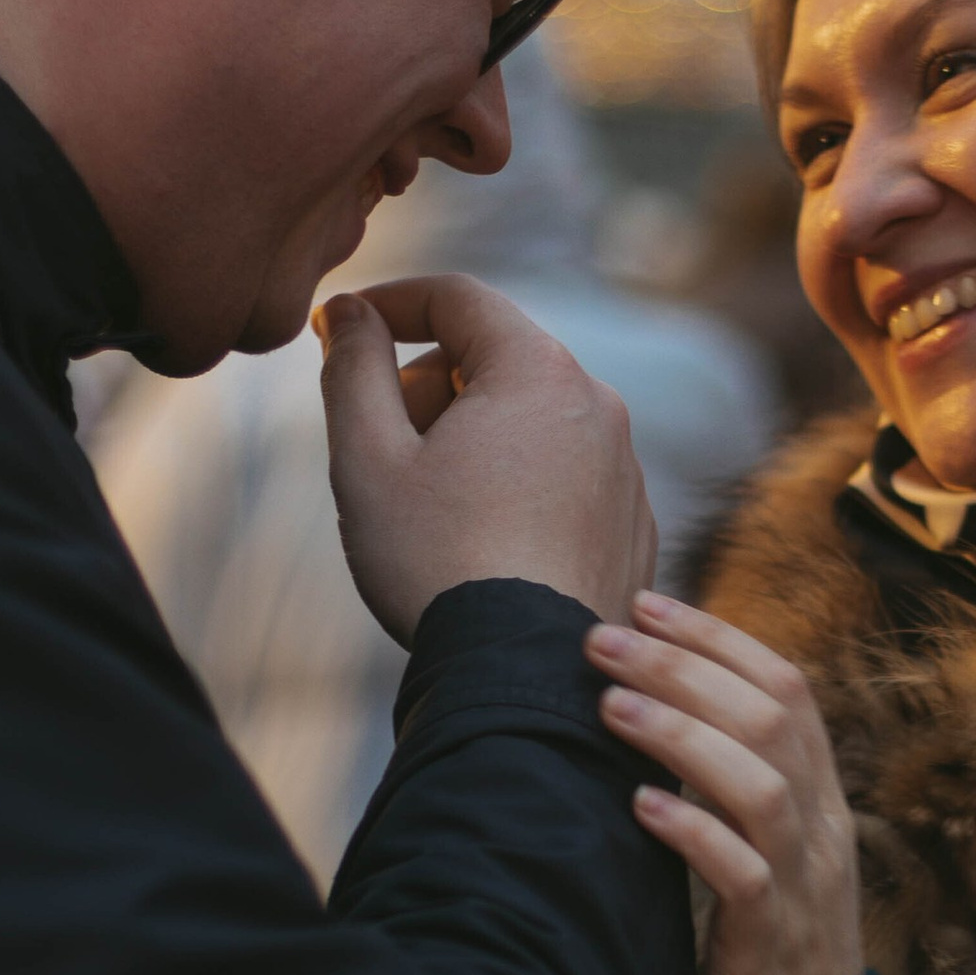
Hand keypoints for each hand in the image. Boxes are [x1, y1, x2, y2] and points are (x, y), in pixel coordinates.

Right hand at [317, 273, 656, 641]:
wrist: (525, 677)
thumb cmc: (437, 563)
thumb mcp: (367, 457)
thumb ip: (352, 367)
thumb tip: (349, 312)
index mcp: (539, 371)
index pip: (458, 296)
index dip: (391, 302)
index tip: (343, 329)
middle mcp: (599, 407)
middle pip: (496, 358)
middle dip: (430, 387)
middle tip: (385, 452)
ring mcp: (625, 469)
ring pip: (531, 422)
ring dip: (473, 442)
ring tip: (432, 512)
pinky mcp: (632, 525)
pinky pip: (563, 477)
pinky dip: (517, 488)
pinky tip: (480, 547)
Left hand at [585, 592, 864, 974]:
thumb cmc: (771, 953)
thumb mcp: (767, 857)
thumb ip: (734, 790)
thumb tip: (661, 713)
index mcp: (821, 800)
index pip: (786, 687)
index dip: (718, 638)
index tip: (645, 603)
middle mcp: (823, 830)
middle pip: (772, 717)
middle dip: (685, 667)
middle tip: (602, 639)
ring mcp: (804, 886)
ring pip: (762, 784)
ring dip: (682, 736)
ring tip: (609, 708)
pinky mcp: (771, 945)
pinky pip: (743, 876)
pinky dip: (693, 833)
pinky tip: (640, 808)